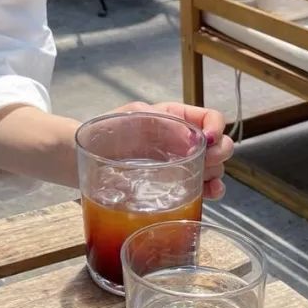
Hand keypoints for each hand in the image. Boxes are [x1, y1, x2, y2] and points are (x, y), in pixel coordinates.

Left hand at [114, 101, 232, 199]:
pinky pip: (204, 186)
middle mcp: (184, 139)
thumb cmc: (109, 129)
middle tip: (203, 162)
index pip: (212, 117)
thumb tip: (193, 140)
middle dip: (218, 153)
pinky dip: (213, 190)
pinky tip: (209, 193)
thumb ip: (165, 122)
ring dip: (216, 173)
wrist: (87, 155)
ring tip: (203, 180)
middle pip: (220, 144)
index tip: (208, 141)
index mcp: (177, 116)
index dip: (216, 128)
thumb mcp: (136, 114)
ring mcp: (183, 162)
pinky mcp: (177, 184)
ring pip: (216, 167)